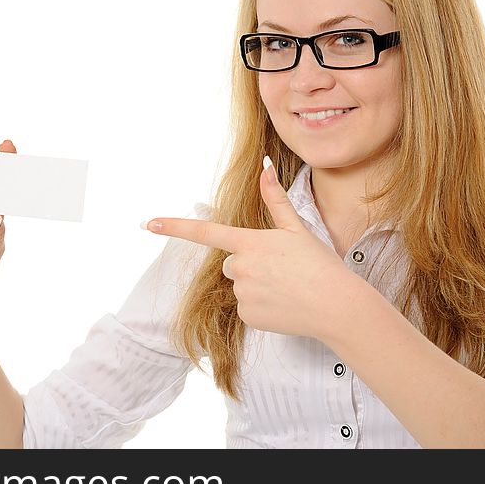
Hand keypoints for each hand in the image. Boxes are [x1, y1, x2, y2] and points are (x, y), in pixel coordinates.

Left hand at [143, 159, 356, 338]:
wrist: (335, 306)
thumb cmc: (319, 264)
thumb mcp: (296, 228)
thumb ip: (275, 199)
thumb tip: (264, 167)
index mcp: (250, 242)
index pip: (205, 232)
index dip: (175, 226)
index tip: (149, 223)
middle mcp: (240, 268)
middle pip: (231, 262)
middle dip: (250, 264)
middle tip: (281, 268)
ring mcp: (243, 294)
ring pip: (240, 285)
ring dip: (257, 285)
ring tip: (287, 287)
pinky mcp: (248, 316)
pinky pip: (247, 308)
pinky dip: (262, 306)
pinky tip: (284, 304)